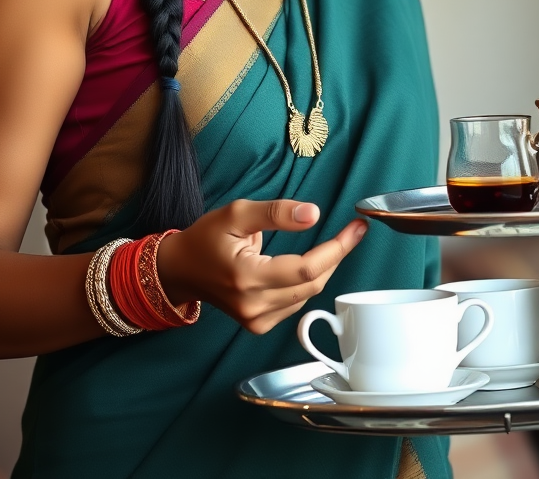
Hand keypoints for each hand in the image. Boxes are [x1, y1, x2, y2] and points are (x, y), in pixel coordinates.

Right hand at [156, 200, 367, 333]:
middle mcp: (254, 306)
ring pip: (308, 295)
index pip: (306, 269)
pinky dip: (307, 282)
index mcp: (247, 277)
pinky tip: (306, 264)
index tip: (358, 228)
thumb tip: (314, 214)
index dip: (337, 248)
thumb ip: (276, 213)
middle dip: (337, 256)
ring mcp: (256, 320)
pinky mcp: (258, 325)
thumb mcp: (237, 213)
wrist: (180, 270)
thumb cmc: (206, 238)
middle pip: (313, 284)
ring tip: (331, 244)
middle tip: (352, 231)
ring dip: (324, 269)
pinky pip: (296, 302)